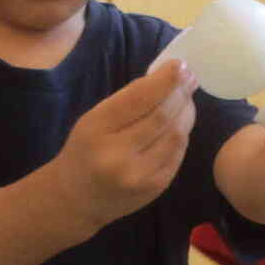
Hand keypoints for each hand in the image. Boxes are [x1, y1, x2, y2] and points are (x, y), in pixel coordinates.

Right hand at [54, 59, 198, 230]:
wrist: (75, 199)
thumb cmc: (84, 151)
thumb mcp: (93, 119)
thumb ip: (127, 100)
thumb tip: (166, 78)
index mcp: (97, 130)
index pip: (139, 99)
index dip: (165, 80)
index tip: (181, 65)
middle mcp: (118, 155)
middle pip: (163, 116)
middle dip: (181, 93)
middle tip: (190, 78)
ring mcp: (139, 175)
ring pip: (176, 135)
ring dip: (186, 113)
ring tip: (186, 99)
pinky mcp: (155, 188)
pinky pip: (178, 154)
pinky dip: (182, 135)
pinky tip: (179, 125)